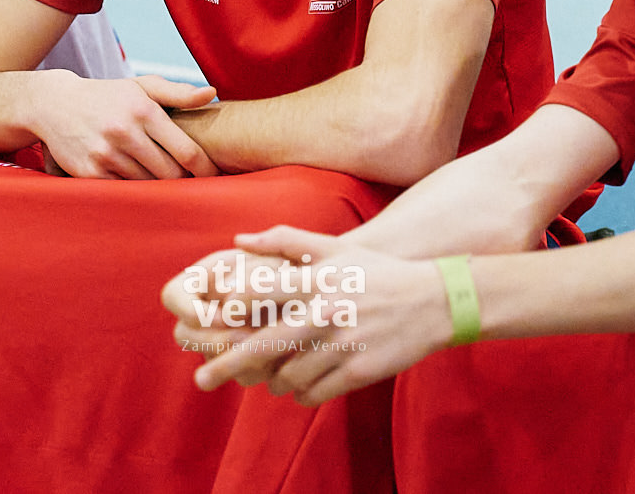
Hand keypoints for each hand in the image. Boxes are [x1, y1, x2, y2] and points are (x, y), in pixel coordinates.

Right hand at [33, 73, 218, 178]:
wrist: (55, 104)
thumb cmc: (109, 96)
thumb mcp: (142, 87)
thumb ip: (178, 93)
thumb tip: (211, 94)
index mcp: (144, 110)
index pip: (186, 151)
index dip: (205, 169)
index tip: (214, 176)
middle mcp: (125, 132)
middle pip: (170, 174)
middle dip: (184, 181)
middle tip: (191, 182)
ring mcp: (105, 154)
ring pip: (148, 186)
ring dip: (159, 187)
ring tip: (165, 183)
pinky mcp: (88, 173)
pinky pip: (124, 192)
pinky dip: (135, 192)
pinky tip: (140, 186)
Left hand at [171, 227, 452, 405]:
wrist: (432, 302)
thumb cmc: (376, 272)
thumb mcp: (334, 248)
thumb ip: (286, 241)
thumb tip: (239, 240)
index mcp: (314, 280)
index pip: (258, 294)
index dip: (228, 310)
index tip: (207, 321)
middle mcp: (324, 312)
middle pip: (263, 345)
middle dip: (226, 365)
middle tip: (202, 379)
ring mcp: (341, 345)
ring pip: (287, 375)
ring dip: (272, 381)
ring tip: (271, 378)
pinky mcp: (358, 372)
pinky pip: (314, 393)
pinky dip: (301, 394)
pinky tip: (300, 388)